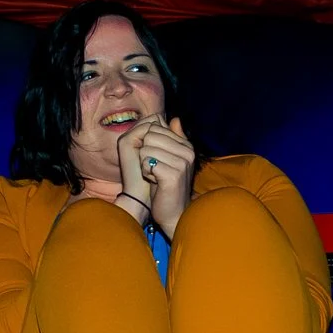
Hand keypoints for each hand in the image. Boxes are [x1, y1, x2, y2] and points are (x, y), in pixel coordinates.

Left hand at [120, 115, 194, 237]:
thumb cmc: (166, 185)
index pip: (156, 128)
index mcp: (187, 145)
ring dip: (145, 165)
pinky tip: (154, 182)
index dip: (149, 145)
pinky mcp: (173, 175)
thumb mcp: (170, 158)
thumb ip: (172, 138)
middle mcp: (187, 152)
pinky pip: (147, 163)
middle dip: (146, 154)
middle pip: (150, 137)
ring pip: (146, 150)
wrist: (173, 213)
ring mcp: (182, 163)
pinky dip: (146, 174)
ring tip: (155, 176)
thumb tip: (174, 119)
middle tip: (155, 170)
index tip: (158, 161)